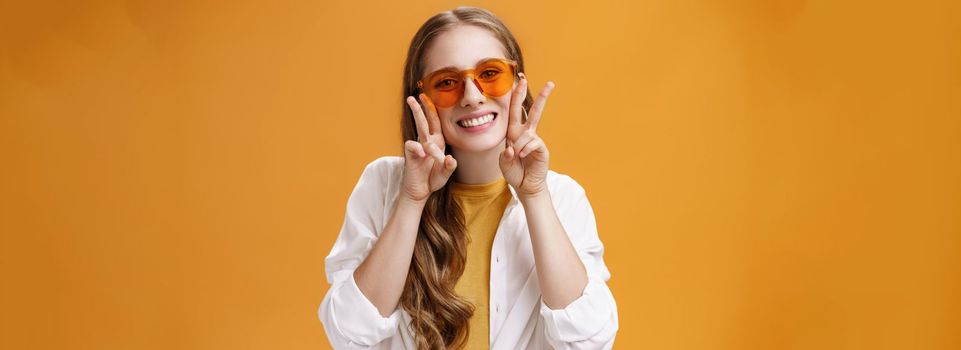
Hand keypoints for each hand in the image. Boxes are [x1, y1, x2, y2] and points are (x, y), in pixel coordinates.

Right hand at [401, 94, 456, 202]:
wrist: (419, 191)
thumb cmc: (432, 180)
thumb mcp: (445, 174)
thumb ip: (449, 167)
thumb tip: (450, 159)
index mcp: (437, 142)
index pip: (436, 123)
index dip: (434, 110)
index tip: (432, 97)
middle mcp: (428, 141)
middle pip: (426, 119)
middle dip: (423, 105)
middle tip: (419, 93)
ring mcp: (418, 147)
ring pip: (418, 127)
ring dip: (417, 113)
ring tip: (412, 101)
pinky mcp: (411, 155)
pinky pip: (412, 146)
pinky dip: (417, 147)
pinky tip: (421, 153)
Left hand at [500, 73, 554, 196]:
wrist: (525, 186)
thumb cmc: (514, 173)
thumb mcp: (503, 163)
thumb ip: (505, 156)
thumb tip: (514, 148)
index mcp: (514, 133)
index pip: (516, 110)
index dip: (517, 95)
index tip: (521, 80)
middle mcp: (525, 133)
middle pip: (533, 111)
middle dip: (541, 96)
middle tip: (550, 83)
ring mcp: (535, 140)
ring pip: (529, 130)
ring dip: (519, 144)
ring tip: (518, 157)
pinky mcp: (541, 148)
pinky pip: (532, 143)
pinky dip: (524, 150)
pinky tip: (522, 157)